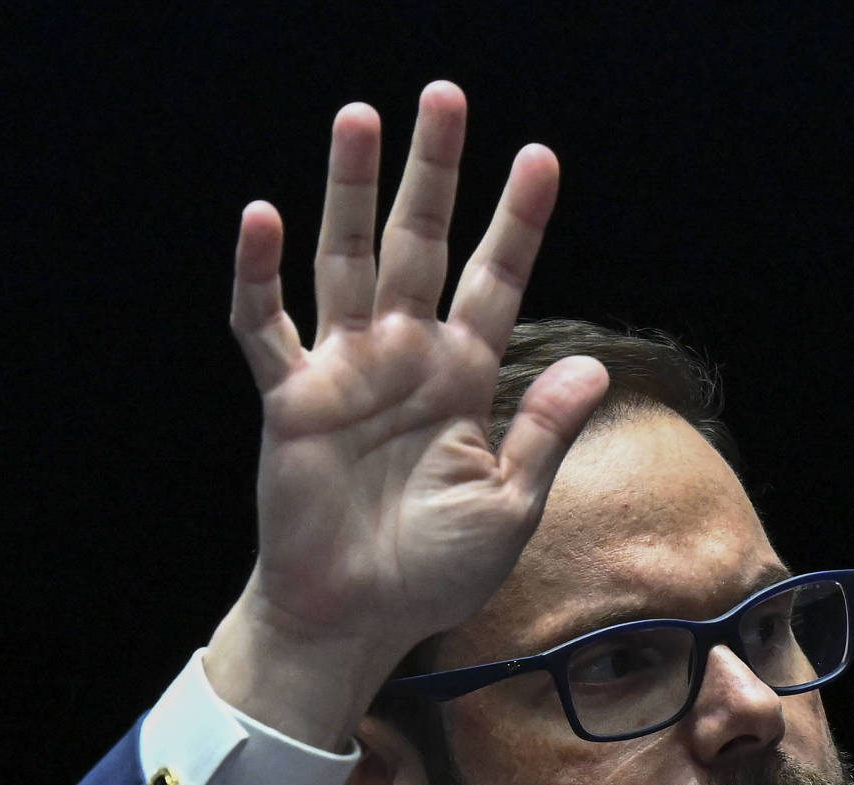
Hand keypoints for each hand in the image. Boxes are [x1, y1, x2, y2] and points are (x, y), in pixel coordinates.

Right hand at [203, 85, 608, 749]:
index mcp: (462, 379)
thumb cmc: (435, 571)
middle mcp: (403, 359)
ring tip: (360, 118)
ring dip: (351, 191)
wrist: (359, 619)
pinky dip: (257, 275)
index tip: (542, 157)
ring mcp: (343, 372)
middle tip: (444, 96)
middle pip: (419, 244)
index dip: (517, 222)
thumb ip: (544, 433)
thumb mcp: (510, 506)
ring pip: (345, 261)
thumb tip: (596, 366)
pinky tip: (261, 217)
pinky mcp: (290, 400)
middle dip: (432, 173)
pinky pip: (266, 327)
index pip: (496, 282)